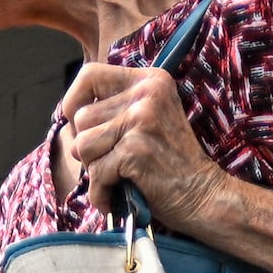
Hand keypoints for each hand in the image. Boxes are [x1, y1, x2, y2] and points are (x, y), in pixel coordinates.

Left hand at [51, 61, 220, 220]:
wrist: (204, 196)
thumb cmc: (170, 163)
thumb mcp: (150, 119)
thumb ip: (116, 108)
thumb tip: (68, 114)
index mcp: (150, 80)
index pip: (90, 74)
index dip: (74, 100)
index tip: (79, 124)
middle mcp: (147, 93)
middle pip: (82, 117)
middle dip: (88, 147)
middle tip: (111, 163)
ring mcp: (142, 120)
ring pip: (82, 144)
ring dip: (93, 169)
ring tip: (117, 178)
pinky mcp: (136, 150)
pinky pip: (96, 173)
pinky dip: (101, 193)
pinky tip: (116, 198)